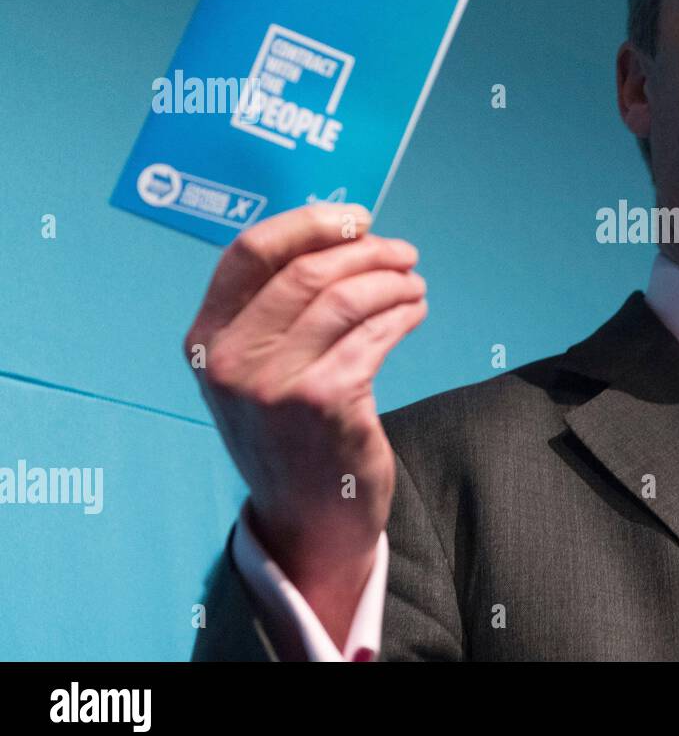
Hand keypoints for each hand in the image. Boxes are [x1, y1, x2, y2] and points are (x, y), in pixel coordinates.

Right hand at [184, 202, 425, 643]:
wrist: (306, 518)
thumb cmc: (290, 432)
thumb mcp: (257, 371)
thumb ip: (276, 311)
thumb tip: (340, 236)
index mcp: (207, 338)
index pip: (249, 252)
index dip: (308, 222)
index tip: (356, 217)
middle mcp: (230, 359)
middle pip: (306, 270)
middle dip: (367, 251)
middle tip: (404, 253)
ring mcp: (274, 383)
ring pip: (344, 297)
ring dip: (392, 281)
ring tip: (415, 284)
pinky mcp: (323, 401)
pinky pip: (374, 334)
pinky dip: (402, 314)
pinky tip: (414, 313)